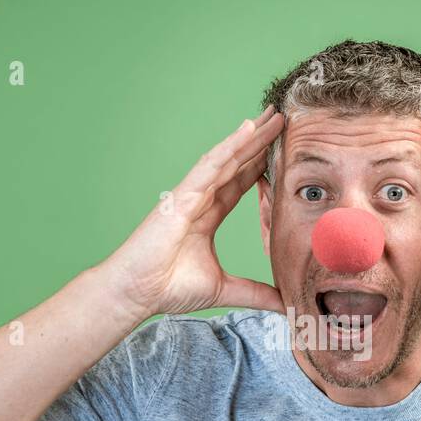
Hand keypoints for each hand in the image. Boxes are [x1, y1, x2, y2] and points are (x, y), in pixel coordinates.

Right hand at [107, 106, 285, 318]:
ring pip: (226, 158)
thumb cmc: (168, 288)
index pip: (239, 184)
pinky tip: (247, 131)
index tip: (281, 150)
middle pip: (235, 164)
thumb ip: (255, 293)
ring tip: (272, 117)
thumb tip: (284, 303)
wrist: (136, 292)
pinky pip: (209, 167)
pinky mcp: (181, 197)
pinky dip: (229, 147)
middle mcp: (199, 200)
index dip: (259, 165)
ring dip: (249, 137)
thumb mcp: (224, 290)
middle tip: (282, 119)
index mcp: (207, 216)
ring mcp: (189, 195)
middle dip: (259, 142)